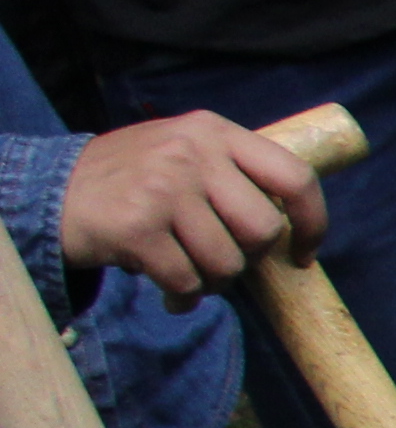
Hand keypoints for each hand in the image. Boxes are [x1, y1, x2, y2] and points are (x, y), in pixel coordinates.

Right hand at [61, 113, 326, 304]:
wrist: (50, 190)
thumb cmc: (133, 180)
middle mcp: (192, 152)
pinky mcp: (137, 226)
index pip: (294, 176)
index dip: (312, 222)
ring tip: (187, 272)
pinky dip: (182, 297)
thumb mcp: (184, 152)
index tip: (304, 252)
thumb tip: (293, 225)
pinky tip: (168, 290)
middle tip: (218, 261)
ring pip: (227, 262)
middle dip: (246, 259)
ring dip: (211, 282)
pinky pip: (186, 281)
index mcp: (214, 131)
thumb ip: (234, 174)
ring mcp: (164, 187)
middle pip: (262, 230)